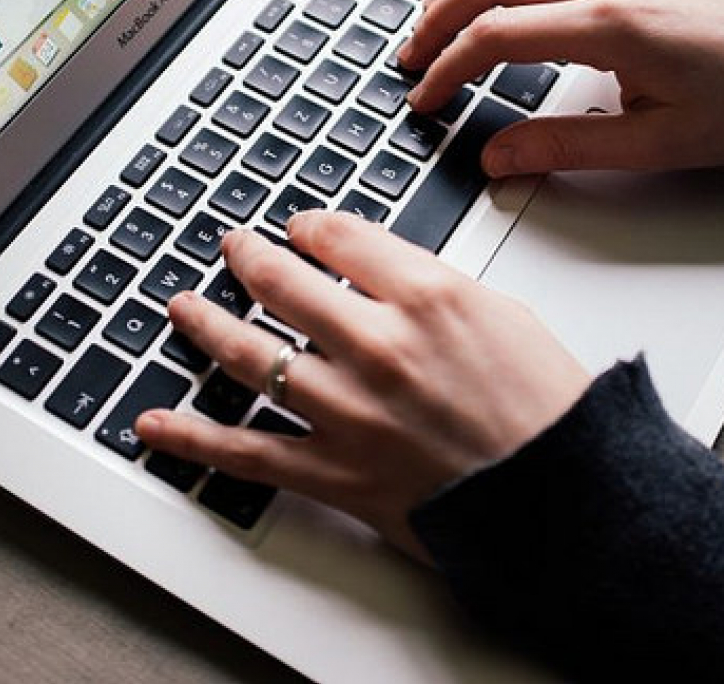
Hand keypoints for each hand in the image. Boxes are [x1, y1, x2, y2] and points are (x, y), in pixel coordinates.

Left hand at [135, 212, 590, 558]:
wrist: (568, 497)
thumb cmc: (548, 410)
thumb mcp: (503, 315)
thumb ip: (431, 286)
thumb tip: (379, 271)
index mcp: (427, 295)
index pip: (340, 236)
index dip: (309, 225)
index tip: (301, 229)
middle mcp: (379, 346)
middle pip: (283, 282)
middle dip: (249, 257)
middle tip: (233, 248)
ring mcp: (350, 412)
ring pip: (252, 356)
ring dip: (206, 325)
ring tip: (183, 307)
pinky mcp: (337, 473)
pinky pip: (249, 453)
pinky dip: (195, 438)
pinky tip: (155, 423)